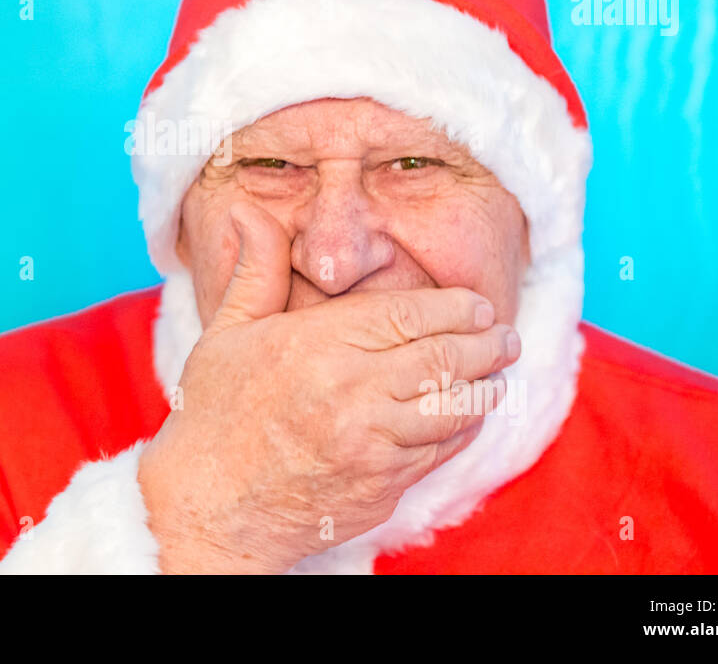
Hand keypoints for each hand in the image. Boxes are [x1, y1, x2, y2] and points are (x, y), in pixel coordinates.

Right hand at [137, 203, 520, 573]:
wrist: (210, 509)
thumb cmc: (214, 416)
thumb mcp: (226, 332)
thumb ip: (256, 269)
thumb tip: (246, 209)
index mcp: (314, 345)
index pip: (406, 314)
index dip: (454, 308)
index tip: (478, 305)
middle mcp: (348, 392)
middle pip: (443, 358)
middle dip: (486, 344)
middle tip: (506, 336)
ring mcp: (370, 444)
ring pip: (453, 407)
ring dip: (486, 388)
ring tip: (499, 374)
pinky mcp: (382, 485)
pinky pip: (441, 450)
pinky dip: (464, 429)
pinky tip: (470, 416)